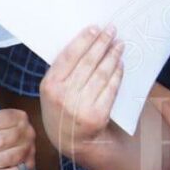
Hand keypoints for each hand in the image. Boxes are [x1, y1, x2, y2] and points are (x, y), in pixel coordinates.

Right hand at [38, 26, 123, 156]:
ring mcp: (80, 107)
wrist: (72, 140)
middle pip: (87, 62)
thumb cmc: (61, 108)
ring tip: (119, 44)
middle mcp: (63, 96)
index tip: (95, 28)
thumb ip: (62, 70)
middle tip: (111, 31)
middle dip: (101, 43)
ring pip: (101, 74)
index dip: (83, 40)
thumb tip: (84, 41)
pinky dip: (117, 74)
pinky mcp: (97, 115)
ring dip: (112, 56)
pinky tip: (120, 64)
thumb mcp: (52, 90)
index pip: (69, 56)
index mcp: (50, 86)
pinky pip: (110, 89)